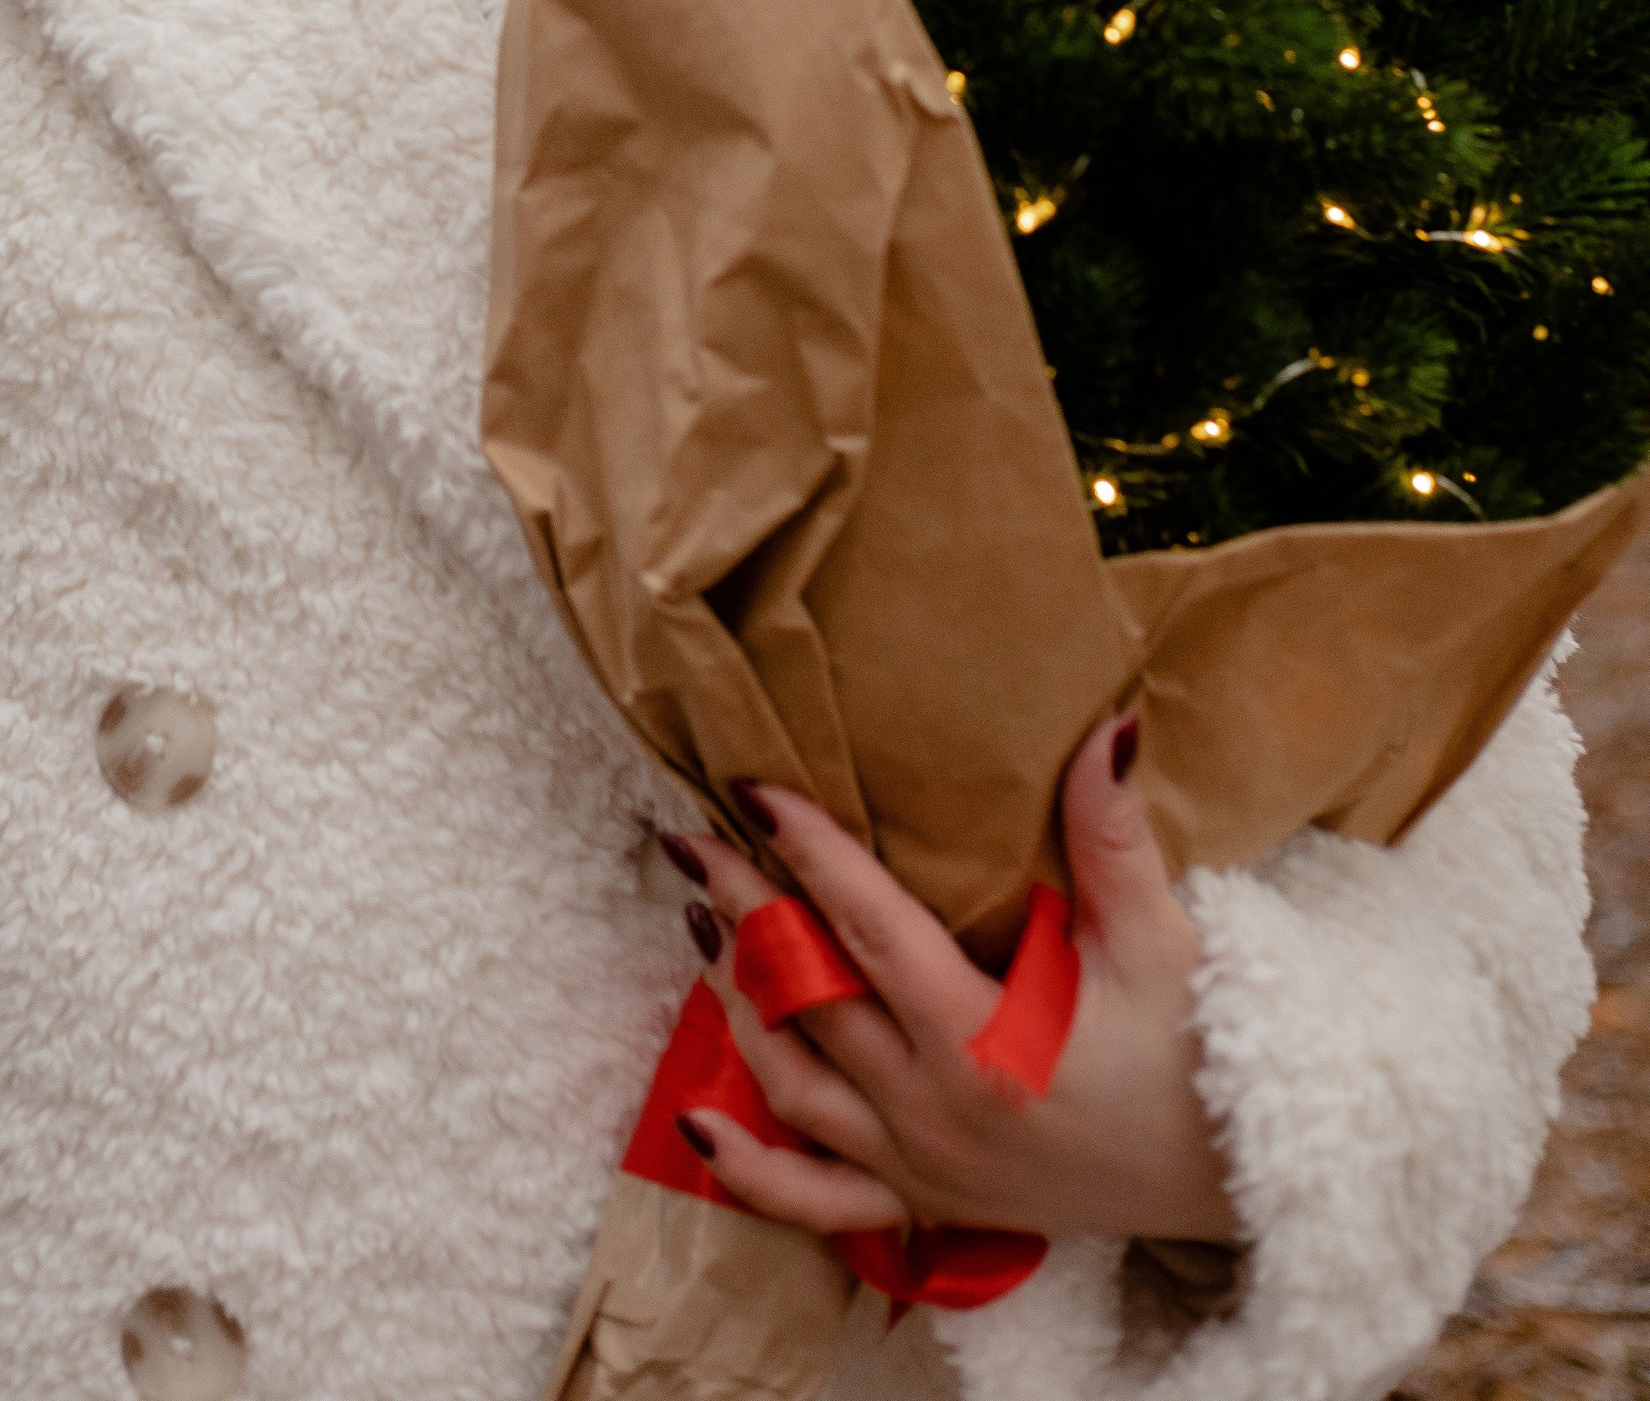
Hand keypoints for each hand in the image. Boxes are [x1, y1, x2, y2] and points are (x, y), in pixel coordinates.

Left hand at [675, 722, 1238, 1248]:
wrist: (1240, 1180)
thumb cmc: (1197, 1053)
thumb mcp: (1157, 940)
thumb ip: (1112, 836)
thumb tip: (1104, 726)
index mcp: (985, 1043)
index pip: (868, 930)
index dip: (807, 854)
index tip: (752, 790)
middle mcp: (935, 1111)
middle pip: (811, 999)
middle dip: (745, 913)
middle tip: (692, 840)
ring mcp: (924, 1168)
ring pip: (794, 1086)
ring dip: (739, 1006)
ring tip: (698, 928)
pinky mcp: (930, 1206)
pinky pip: (817, 1202)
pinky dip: (750, 1172)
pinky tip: (694, 1128)